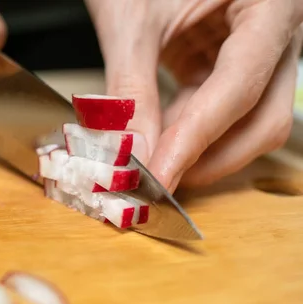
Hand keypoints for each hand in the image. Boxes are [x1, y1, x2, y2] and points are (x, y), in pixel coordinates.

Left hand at [86, 0, 302, 191]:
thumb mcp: (133, 22)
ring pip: (248, 120)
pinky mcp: (233, 60)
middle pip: (263, 116)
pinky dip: (189, 130)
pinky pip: (221, 108)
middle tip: (158, 180)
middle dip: (210, 155)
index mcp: (269, 2)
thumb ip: (131, 90)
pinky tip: (157, 138)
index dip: (197, 139)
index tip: (161, 176)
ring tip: (152, 162)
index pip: (240, 85)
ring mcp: (260, 47)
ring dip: (200, 149)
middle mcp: (278, 28)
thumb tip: (132, 153)